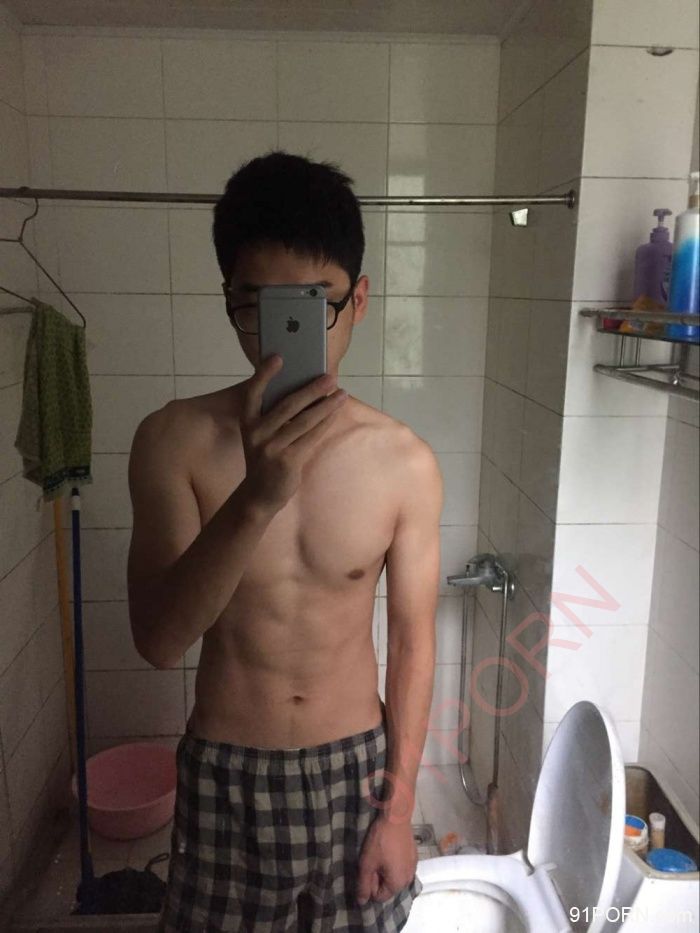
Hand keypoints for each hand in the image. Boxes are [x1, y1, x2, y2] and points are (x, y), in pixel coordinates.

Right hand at [240, 354, 347, 513]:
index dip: (264, 374)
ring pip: (304, 421)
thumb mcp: (262, 435)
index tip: (278, 357)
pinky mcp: (286, 461)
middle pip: (288, 405)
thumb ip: (275, 416)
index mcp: (247, 422)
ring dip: (326, 406)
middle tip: (330, 377)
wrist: (258, 495)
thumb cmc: (265, 457)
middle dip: (312, 389)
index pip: (253, 393)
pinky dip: (325, 423)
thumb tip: (308, 391)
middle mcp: (256, 433)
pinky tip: (335, 414)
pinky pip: (311, 437)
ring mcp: (271, 448)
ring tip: (341, 394)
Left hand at [356, 817, 416, 905]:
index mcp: (398, 884)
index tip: (368, 868)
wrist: (396, 817)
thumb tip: (362, 903)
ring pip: (394, 876)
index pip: (379, 897)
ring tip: (380, 854)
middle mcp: (409, 880)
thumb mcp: (367, 863)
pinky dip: (394, 862)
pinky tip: (389, 849)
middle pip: (388, 887)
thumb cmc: (380, 841)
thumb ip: (363, 885)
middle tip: (373, 860)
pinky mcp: (414, 857)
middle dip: (378, 877)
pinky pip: (401, 867)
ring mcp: (413, 868)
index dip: (369, 884)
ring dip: (385, 869)